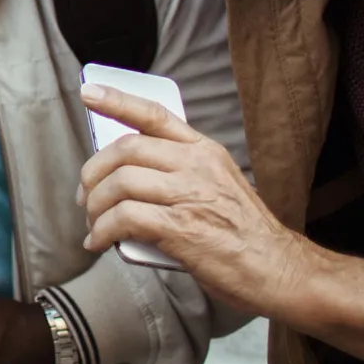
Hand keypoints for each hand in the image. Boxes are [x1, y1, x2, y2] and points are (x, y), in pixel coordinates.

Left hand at [77, 84, 317, 314]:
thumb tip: (127, 179)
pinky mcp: (182, 227)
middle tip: (85, 197)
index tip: (89, 93)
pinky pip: (124, 218)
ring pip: (120, 183)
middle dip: (93, 172)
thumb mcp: (220, 185)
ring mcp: (190, 194)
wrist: (278, 270)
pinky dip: (103, 231)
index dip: (118, 101)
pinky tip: (99, 243)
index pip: (155, 115)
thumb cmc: (244, 234)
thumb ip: (180, 174)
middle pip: (126, 150)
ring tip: (93, 225)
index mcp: (204, 151)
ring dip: (95, 206)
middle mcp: (196, 166)